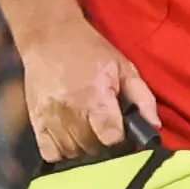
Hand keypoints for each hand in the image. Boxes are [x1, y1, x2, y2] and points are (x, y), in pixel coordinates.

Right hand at [18, 15, 158, 163]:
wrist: (50, 36)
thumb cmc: (90, 51)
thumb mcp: (124, 68)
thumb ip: (143, 98)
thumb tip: (154, 126)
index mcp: (96, 98)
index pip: (111, 138)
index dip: (120, 138)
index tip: (121, 130)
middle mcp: (72, 110)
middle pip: (92, 148)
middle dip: (103, 143)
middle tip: (105, 130)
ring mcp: (51, 117)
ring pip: (71, 152)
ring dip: (83, 148)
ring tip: (88, 132)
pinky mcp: (35, 120)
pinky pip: (49, 152)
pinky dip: (61, 151)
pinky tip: (69, 139)